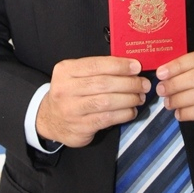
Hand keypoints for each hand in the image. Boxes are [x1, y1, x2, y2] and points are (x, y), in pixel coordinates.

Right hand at [36, 56, 150, 147]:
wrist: (50, 118)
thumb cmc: (71, 92)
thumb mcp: (76, 74)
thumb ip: (98, 69)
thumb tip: (131, 67)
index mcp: (66, 71)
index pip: (96, 65)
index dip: (119, 65)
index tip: (137, 66)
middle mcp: (65, 89)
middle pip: (104, 84)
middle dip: (129, 83)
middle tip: (144, 84)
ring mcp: (71, 110)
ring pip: (107, 102)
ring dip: (129, 99)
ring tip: (140, 97)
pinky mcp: (79, 128)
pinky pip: (107, 119)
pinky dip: (123, 114)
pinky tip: (132, 111)